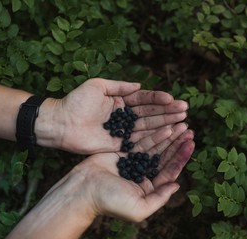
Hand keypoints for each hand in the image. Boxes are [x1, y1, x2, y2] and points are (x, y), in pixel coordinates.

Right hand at [0, 128, 194, 238]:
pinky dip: (153, 134)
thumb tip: (177, 185)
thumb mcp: (139, 208)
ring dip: (168, 136)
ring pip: (155, 147)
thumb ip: (159, 198)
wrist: (82, 190)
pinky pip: (141, 142)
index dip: (181, 157)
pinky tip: (164, 126)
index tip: (191, 143)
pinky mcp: (123, 154)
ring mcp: (133, 164)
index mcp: (149, 189)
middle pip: (164, 157)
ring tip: (180, 124)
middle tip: (188, 129)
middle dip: (177, 144)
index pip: (170, 171)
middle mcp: (143, 176)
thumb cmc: (109, 201)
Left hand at [38, 78, 187, 153]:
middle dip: (167, 112)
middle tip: (185, 111)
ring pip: (148, 127)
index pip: (143, 99)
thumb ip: (119, 86)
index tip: (172, 100)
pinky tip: (168, 134)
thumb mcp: (97, 86)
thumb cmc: (76, 102)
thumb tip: (140, 85)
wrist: (61, 123)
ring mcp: (122, 131)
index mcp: (119, 101)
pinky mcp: (119, 145)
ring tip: (182, 121)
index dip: (158, 100)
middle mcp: (124, 116)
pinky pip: (139, 141)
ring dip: (165, 124)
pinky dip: (154, 138)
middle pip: (149, 114)